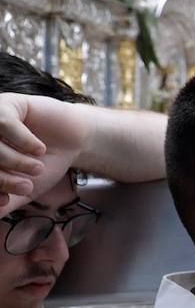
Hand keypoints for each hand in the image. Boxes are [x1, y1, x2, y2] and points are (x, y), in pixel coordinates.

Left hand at [0, 93, 86, 213]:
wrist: (74, 143)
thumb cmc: (46, 164)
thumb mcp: (22, 190)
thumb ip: (2, 203)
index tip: (7, 200)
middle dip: (2, 178)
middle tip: (27, 186)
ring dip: (15, 160)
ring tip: (37, 167)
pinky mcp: (7, 104)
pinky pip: (5, 122)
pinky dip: (24, 141)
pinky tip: (39, 148)